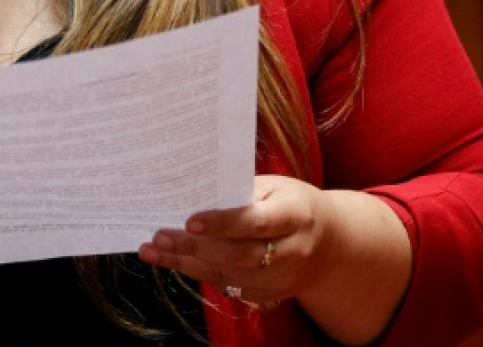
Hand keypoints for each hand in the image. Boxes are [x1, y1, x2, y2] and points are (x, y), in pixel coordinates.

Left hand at [138, 175, 320, 309]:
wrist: (329, 243)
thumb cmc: (292, 203)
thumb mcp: (275, 187)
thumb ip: (241, 192)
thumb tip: (195, 195)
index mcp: (296, 215)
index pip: (256, 222)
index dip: (222, 224)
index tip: (189, 221)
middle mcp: (293, 250)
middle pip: (239, 254)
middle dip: (196, 247)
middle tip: (160, 236)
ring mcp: (283, 278)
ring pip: (229, 276)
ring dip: (187, 263)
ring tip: (154, 250)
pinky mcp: (271, 294)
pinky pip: (229, 287)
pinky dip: (198, 274)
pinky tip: (173, 262)